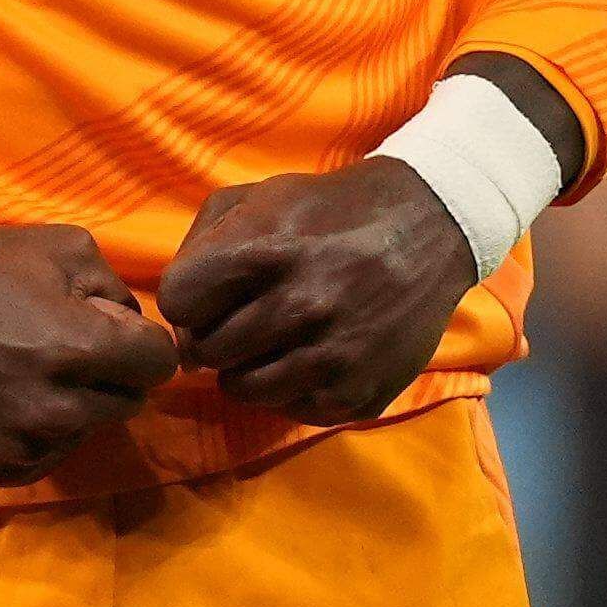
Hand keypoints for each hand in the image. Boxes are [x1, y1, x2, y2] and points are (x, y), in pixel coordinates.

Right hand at [0, 145, 173, 485]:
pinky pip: (41, 459)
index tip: (114, 334)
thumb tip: (133, 327)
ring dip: (71, 408)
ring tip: (27, 372)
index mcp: (83, 349)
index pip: (159, 365)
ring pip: (83, 433)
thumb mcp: (62, 247)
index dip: (142, 344)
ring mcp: (23, 443)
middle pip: (127, 403)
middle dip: (109, 376)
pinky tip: (5, 399)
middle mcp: (59, 407)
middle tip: (64, 349)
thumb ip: (115, 288)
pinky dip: (36, 435)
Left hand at [157, 164, 479, 422]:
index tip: (209, 296)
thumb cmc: (328, 210)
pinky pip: (292, 410)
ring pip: (243, 390)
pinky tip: (309, 357)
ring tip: (272, 342)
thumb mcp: (259, 196)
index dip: (187, 301)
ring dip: (247, 369)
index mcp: (265, 248)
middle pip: (207, 352)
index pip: (178, 303)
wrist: (427, 225)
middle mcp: (299, 304)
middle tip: (243, 320)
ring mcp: (334, 354)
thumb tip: (179, 325)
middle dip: (214, 336)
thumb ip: (200, 246)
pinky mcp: (361, 391)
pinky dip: (291, 389)